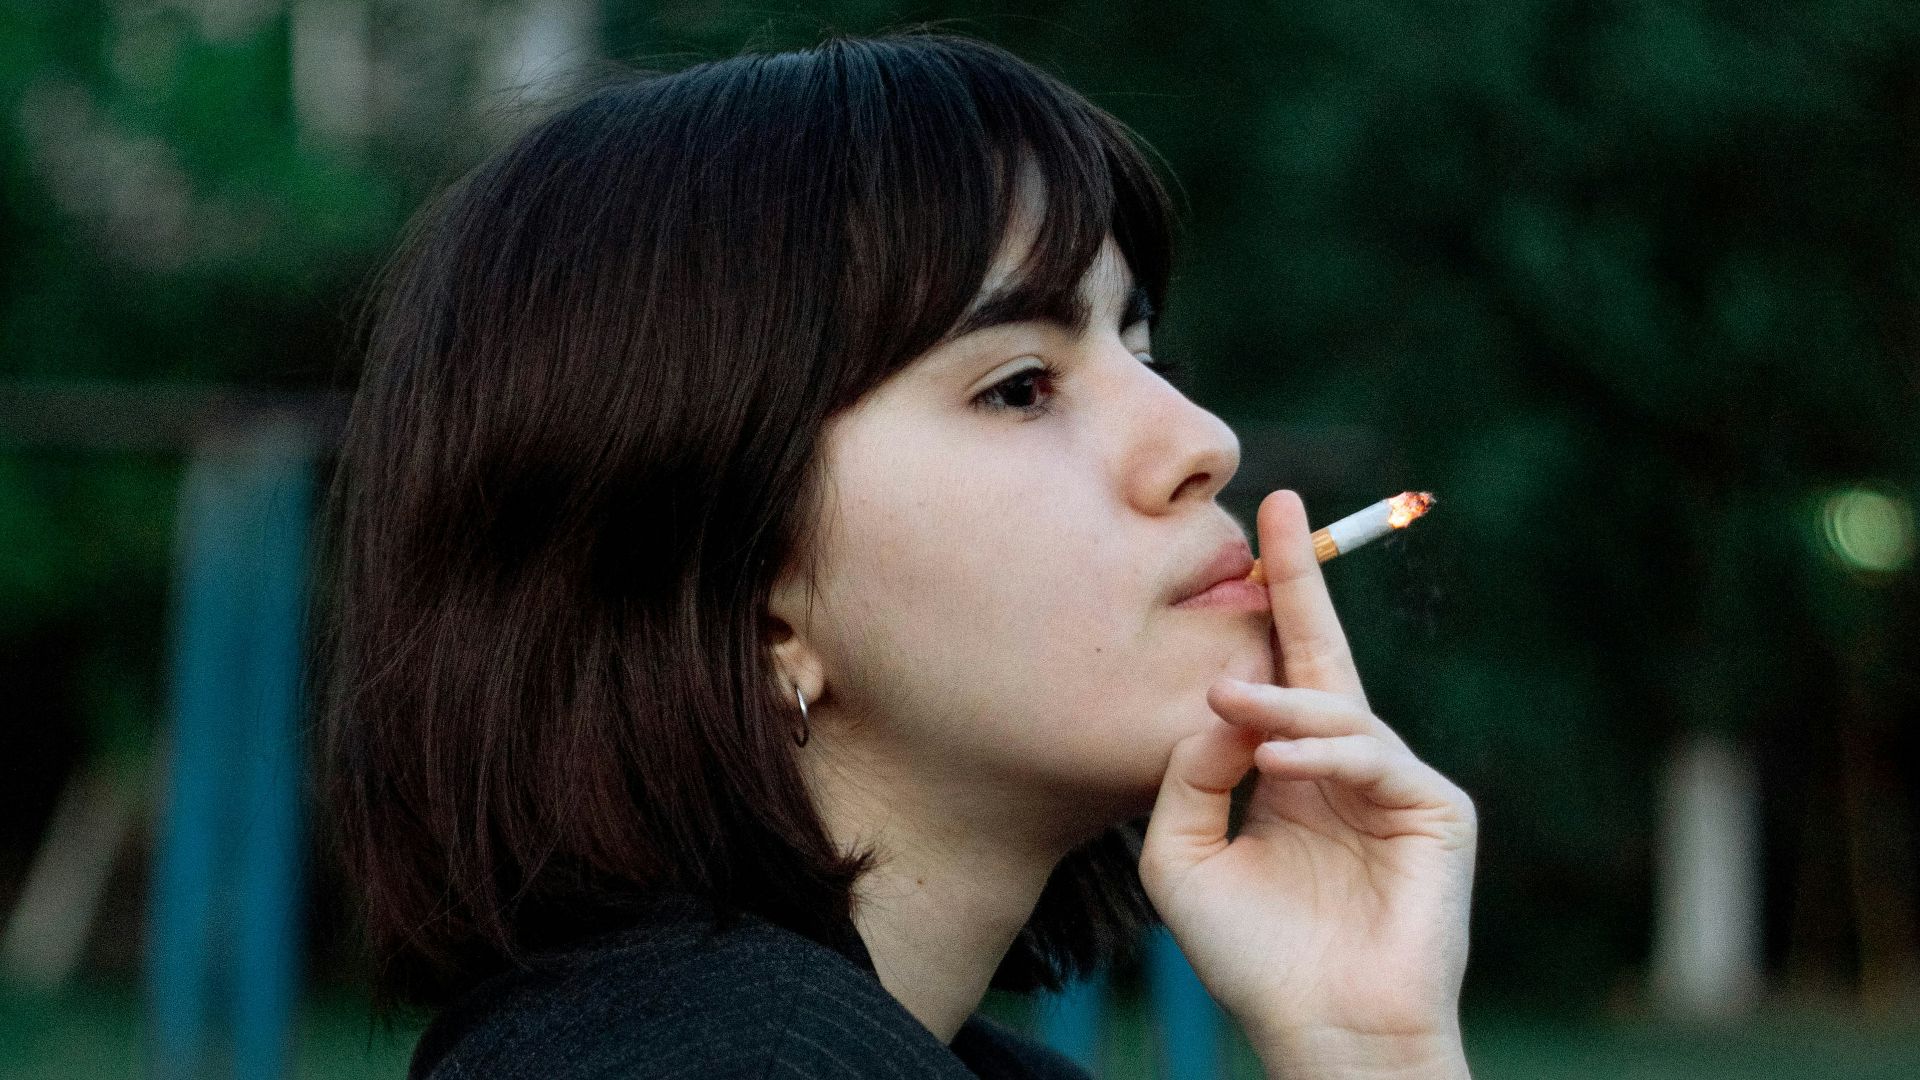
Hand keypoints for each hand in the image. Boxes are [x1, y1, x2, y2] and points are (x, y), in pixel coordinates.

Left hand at [1138, 490, 1476, 1078]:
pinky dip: (1322, 756)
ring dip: (1278, 701)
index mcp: (1291, 774)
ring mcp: (1397, 786)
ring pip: (1338, 712)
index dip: (1272, 602)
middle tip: (1276, 512)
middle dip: (1300, 582)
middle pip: (1325, 657)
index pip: (1282, 673)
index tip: (1257, 528)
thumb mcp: (1183, 856)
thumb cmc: (1252, 958)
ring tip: (1224, 701)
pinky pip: (1374, 760)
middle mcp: (1346, 770)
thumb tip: (1221, 699)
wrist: (1319, 1031)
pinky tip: (1275, 762)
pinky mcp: (1439, 811)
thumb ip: (1187, 773)